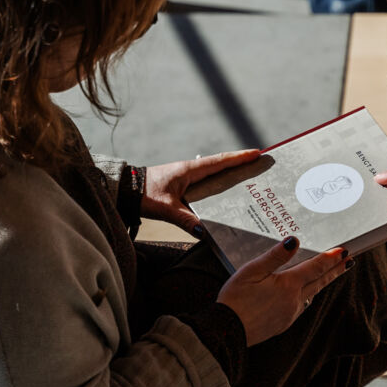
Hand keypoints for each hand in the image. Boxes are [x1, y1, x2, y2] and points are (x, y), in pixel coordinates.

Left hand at [143, 149, 259, 232]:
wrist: (125, 190)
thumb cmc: (144, 194)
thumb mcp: (166, 208)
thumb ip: (185, 220)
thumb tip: (205, 233)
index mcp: (190, 170)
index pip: (220, 161)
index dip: (240, 157)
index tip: (258, 153)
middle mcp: (191, 171)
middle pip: (222, 166)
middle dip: (241, 165)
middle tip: (261, 167)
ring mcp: (187, 177)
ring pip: (215, 175)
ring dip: (231, 176)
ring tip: (250, 182)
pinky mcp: (182, 186)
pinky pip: (206, 184)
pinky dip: (218, 186)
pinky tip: (225, 198)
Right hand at [217, 238, 350, 345]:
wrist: (227, 332)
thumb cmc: (235, 299)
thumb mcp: (251, 271)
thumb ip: (275, 256)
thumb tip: (294, 241)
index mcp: (288, 285)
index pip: (315, 268)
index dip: (330, 258)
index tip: (344, 251)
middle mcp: (294, 300)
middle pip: (319, 282)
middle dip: (335, 270)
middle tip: (349, 261)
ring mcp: (290, 314)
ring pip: (312, 294)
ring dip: (323, 282)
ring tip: (332, 274)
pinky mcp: (283, 323)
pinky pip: (301, 306)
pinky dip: (309, 295)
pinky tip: (307, 294)